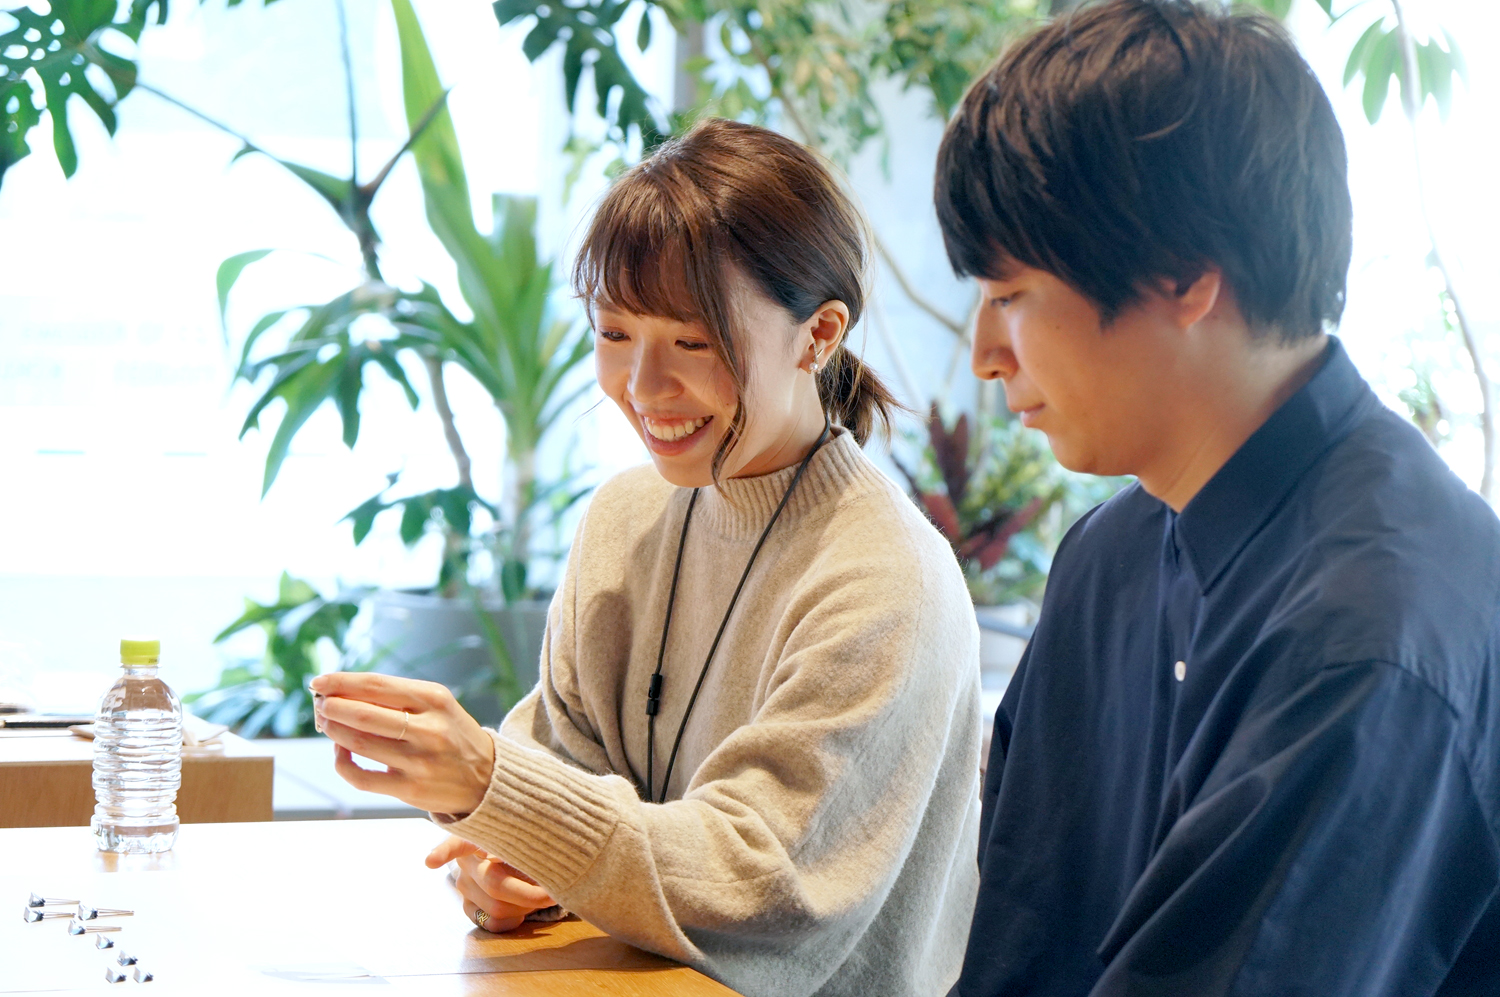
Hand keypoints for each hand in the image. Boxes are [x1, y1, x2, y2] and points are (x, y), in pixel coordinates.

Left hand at [309, 673, 494, 814]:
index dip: (341, 682)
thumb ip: (396, 698)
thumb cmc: (452, 734)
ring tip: (327, 724)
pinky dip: (342, 763)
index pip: (377, 685)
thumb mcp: (437, 705)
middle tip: (320, 705)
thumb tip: (341, 692)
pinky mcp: (410, 789)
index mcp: (434, 699)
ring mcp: (420, 760)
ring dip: (334, 731)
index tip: (318, 682)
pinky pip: (362, 776)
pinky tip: (340, 753)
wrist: (487, 778)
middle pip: (364, 714)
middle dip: (332, 707)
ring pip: (359, 743)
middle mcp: (429, 728)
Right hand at [426, 835, 556, 933]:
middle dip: (529, 894)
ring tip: (541, 895)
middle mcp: (466, 863)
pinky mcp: (468, 907)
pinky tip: (524, 909)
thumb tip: (522, 860)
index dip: (444, 852)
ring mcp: (464, 887)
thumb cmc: (521, 841)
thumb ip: (525, 845)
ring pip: (497, 908)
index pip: (456, 843)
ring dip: (526, 906)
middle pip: (495, 884)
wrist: (509, 852)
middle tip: (554, 893)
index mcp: (477, 837)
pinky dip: (516, 919)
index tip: (431, 862)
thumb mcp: (523, 837)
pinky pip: (493, 923)